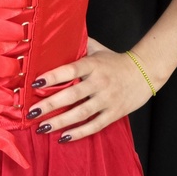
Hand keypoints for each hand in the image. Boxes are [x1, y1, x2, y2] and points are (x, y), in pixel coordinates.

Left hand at [27, 38, 156, 143]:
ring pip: (81, 113)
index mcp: (93, 65)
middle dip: (50, 105)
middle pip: (72, 95)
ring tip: (42, 127)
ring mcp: (107, 99)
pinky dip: (79, 133)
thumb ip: (79, 44)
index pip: (70, 70)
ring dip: (60, 122)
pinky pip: (94, 125)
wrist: (145, 72)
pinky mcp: (114, 113)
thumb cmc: (115, 61)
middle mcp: (99, 82)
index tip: (34, 82)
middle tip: (31, 112)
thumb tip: (57, 38)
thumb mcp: (98, 49)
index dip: (53, 77)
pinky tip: (63, 137)